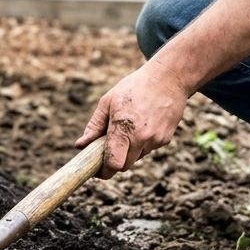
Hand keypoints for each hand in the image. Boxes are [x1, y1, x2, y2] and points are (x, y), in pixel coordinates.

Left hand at [75, 60, 190, 178]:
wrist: (169, 78)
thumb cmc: (134, 87)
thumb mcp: (108, 102)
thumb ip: (94, 127)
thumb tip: (80, 145)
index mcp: (124, 127)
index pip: (113, 163)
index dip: (103, 171)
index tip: (97, 170)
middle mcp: (142, 137)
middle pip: (124, 166)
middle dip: (114, 162)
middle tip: (107, 150)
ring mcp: (156, 139)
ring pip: (136, 158)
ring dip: (128, 151)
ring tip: (127, 129)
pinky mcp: (165, 139)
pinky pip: (148, 149)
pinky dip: (141, 144)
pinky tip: (142, 125)